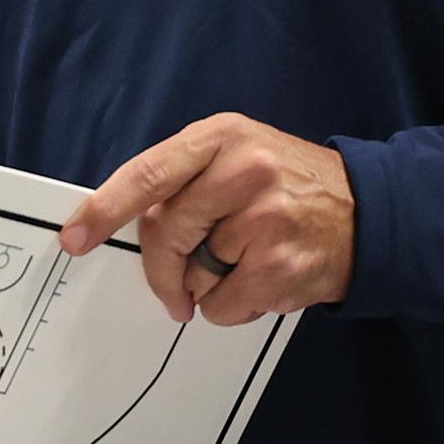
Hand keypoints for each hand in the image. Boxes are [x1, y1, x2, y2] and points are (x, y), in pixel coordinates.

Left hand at [58, 113, 354, 324]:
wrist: (367, 211)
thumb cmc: (287, 184)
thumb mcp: (236, 154)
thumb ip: (183, 180)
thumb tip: (123, 224)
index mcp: (222, 137)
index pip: (148, 174)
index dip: (104, 209)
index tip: (75, 236)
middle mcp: (243, 171)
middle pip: (165, 233)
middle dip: (163, 268)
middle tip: (174, 286)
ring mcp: (264, 219)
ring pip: (192, 275)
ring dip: (206, 286)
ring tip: (245, 263)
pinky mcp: (279, 266)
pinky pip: (220, 306)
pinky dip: (231, 307)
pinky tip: (261, 282)